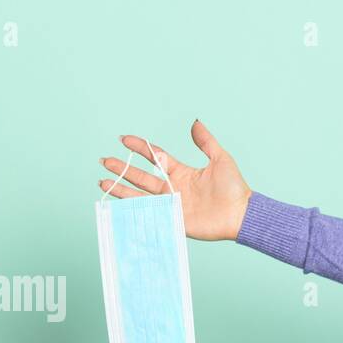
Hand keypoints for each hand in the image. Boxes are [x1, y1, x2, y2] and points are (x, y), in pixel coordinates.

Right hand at [98, 119, 252, 240]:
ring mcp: (171, 205)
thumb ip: (205, 141)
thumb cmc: (234, 188)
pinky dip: (133, 209)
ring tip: (102, 181)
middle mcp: (172, 188)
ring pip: (140, 195)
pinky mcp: (172, 219)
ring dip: (121, 189)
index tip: (124, 139)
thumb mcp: (220, 158)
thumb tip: (195, 122)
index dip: (140, 148)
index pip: (155, 157)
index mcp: (181, 172)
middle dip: (122, 169)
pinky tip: (117, 204)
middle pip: (141, 177)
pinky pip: (150, 213)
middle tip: (105, 160)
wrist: (240, 214)